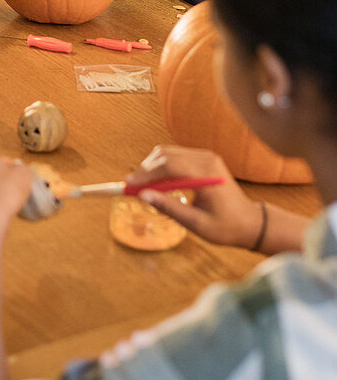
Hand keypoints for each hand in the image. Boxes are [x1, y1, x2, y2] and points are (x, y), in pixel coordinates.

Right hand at [126, 144, 263, 248]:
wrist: (250, 222)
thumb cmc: (226, 227)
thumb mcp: (196, 223)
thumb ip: (170, 208)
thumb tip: (143, 196)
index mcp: (206, 174)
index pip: (168, 166)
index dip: (145, 174)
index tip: (128, 185)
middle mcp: (206, 159)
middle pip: (166, 155)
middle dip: (146, 170)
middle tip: (131, 188)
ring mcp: (206, 156)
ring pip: (168, 153)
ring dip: (152, 167)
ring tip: (143, 187)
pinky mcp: (204, 159)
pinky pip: (176, 156)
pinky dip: (162, 167)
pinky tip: (158, 184)